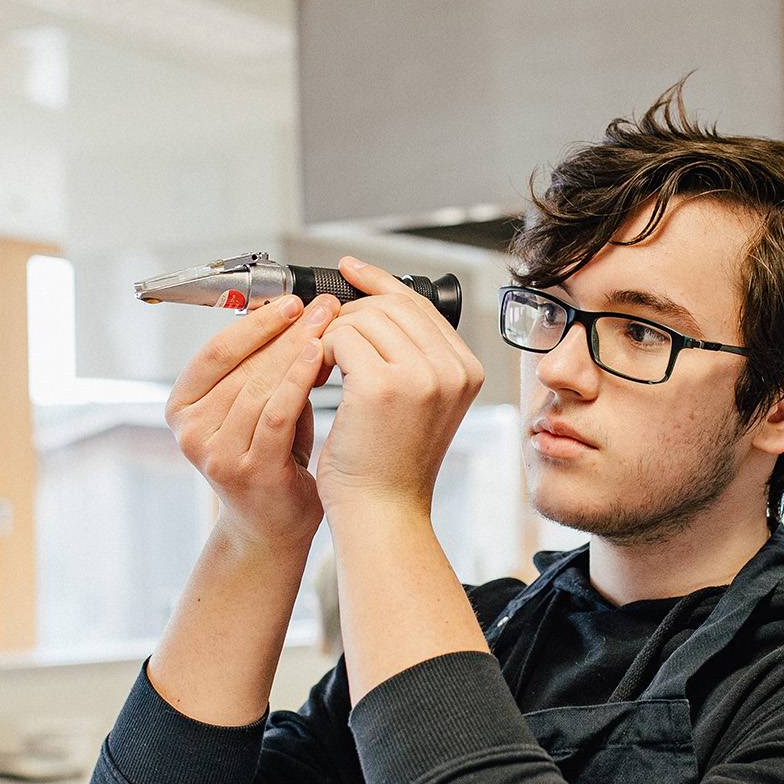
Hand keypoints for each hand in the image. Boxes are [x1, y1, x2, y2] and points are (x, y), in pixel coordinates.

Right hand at [164, 291, 341, 549]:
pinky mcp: (249, 470)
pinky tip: (318, 359)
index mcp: (182, 408)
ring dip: (296, 351)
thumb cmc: (271, 460)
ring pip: (259, 387)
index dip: (254, 323)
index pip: (215, 353)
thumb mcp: (257, 408)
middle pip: (242, 367)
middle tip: (322, 307)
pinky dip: (298, 382)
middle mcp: (191, 431)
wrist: (273, 525)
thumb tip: (296, 316)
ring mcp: (217, 454)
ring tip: (327, 327)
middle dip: (285, 332)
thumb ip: (265, 369)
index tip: (290, 301)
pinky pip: (276, 415)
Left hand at [312, 255, 485, 516]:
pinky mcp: (384, 386)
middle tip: (323, 342)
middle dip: (348, 314)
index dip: (378, 283)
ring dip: (331, 336)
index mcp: (466, 369)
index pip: (418, 304)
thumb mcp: (416, 403)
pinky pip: (340, 338)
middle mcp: (453, 368)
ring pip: (362, 317)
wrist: (382, 515)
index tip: (348, 269)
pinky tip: (317, 377)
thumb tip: (373, 300)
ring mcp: (422, 376)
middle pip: (390, 304)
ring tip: (320, 368)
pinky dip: (319, 352)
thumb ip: (410, 354)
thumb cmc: (388, 465)